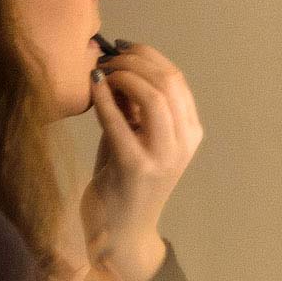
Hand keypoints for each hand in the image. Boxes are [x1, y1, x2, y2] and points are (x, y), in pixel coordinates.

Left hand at [84, 41, 203, 280]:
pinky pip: (118, 120)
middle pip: (167, 81)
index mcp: (190, 133)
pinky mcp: (136, 167)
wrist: (120, 233)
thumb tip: (119, 63)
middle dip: (133, 60)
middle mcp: (184, 144)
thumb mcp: (135, 136)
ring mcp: (163, 157)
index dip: (147, 54)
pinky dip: (103, 98)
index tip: (120, 47)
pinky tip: (91, 88)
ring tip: (101, 75)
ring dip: (122, 76)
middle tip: (106, 59)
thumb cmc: (123, 181)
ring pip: (153, 95)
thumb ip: (133, 105)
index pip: (176, 78)